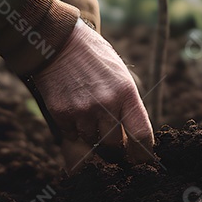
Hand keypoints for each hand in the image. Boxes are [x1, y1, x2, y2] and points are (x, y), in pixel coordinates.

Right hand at [31, 20, 154, 170]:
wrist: (59, 42)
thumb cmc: (95, 59)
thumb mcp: (120, 76)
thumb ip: (127, 106)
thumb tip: (133, 139)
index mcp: (126, 93)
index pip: (141, 135)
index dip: (142, 153)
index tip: (140, 159)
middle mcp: (106, 103)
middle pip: (115, 145)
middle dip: (114, 147)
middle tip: (111, 140)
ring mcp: (82, 109)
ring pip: (91, 141)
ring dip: (92, 135)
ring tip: (88, 113)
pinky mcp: (62, 113)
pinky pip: (72, 134)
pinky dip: (73, 128)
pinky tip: (73, 109)